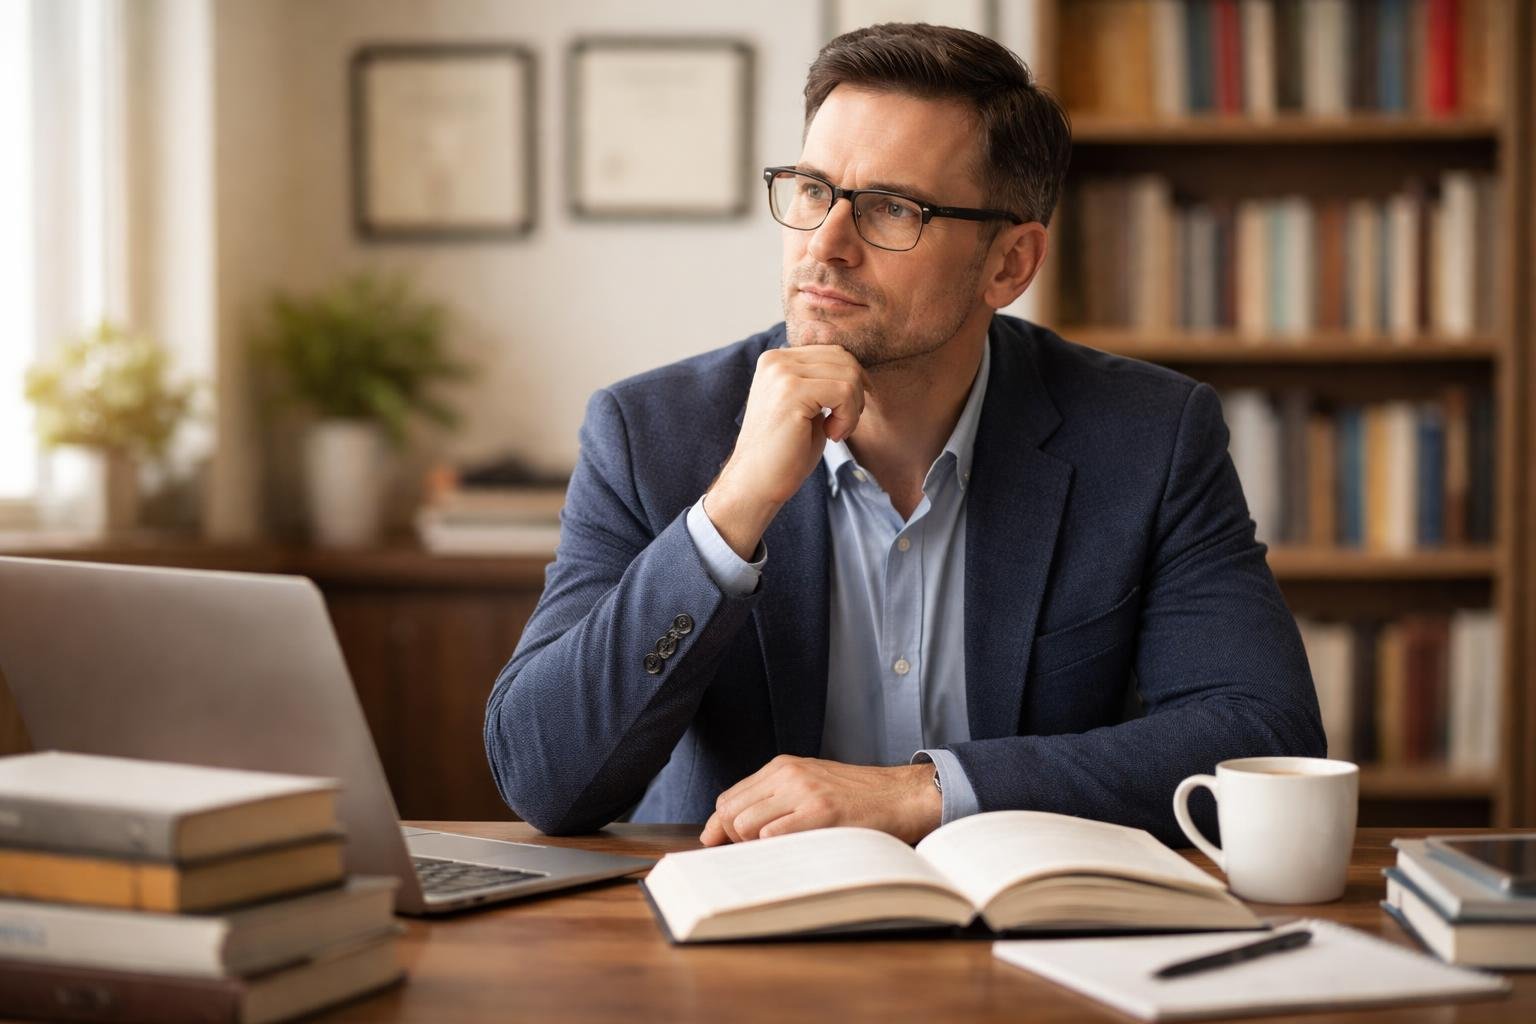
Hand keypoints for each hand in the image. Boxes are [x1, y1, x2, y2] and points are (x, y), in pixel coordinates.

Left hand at [699, 756, 941, 846]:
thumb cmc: (857, 797)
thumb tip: (726, 831)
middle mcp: (788, 774)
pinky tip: (791, 853)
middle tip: (755, 855)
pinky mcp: (821, 812)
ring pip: (745, 825)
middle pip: (730, 813)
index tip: (719, 848)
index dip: (719, 829)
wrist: (902, 795)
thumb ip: (773, 800)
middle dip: (732, 841)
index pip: (727, 800)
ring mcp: (804, 791)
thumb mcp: (809, 785)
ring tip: (777, 854)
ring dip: (752, 848)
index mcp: (782, 767)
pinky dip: (772, 850)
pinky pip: (772, 834)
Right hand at [704, 346, 871, 559]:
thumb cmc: (785, 452)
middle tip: (842, 424)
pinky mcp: (792, 391)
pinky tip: (832, 435)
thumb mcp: (806, 407)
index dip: (852, 382)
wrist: (756, 483)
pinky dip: (848, 417)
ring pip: (848, 375)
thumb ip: (823, 383)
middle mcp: (776, 360)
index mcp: (776, 360)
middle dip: (855, 393)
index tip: (844, 414)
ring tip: (835, 431)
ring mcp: (782, 373)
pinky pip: (844, 391)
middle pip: (843, 359)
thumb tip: (856, 370)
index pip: (833, 353)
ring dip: (852, 408)